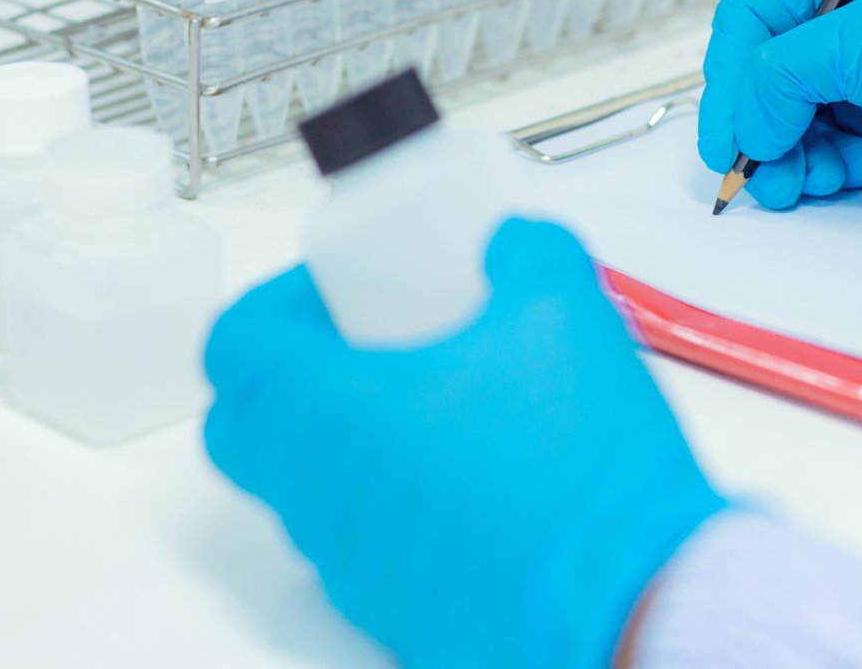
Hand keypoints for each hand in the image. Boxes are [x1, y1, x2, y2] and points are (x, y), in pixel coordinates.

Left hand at [203, 218, 726, 667]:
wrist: (628, 596)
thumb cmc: (578, 471)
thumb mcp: (562, 313)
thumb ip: (527, 255)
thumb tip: (516, 244)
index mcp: (324, 411)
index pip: (233, 344)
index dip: (276, 305)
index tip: (334, 290)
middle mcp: (316, 497)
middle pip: (249, 426)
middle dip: (292, 378)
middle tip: (368, 346)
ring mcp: (350, 566)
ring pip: (306, 494)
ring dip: (351, 445)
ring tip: (442, 410)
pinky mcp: (393, 616)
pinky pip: (367, 550)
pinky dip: (398, 510)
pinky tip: (479, 482)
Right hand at [698, 0, 861, 216]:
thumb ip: (787, 73)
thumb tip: (746, 124)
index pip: (748, 22)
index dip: (728, 79)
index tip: (727, 135)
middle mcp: (846, 30)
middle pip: (759, 82)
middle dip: (754, 130)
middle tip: (755, 174)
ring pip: (786, 127)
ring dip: (785, 160)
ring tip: (805, 183)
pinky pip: (822, 156)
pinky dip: (822, 173)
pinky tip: (854, 174)